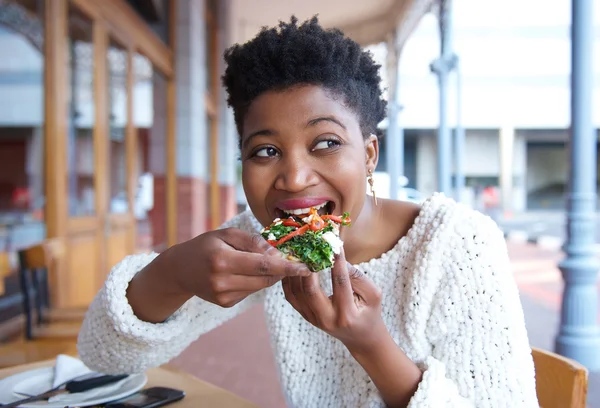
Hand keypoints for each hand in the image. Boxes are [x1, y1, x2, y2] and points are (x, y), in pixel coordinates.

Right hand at [128, 228, 311, 322]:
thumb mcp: (226, 234)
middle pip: (265, 277)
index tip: (306, 267)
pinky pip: (251, 291)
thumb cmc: (205, 246)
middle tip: (293, 258)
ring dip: (269, 274)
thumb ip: (252, 241)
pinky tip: (243, 272)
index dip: (287, 266)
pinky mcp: (226, 304)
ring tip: (262, 260)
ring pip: (261, 286)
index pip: (262, 265)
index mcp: (222, 260)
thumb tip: (277, 252)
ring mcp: (224, 296)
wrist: (179, 270)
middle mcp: (223, 281)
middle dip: (282, 269)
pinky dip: (255, 281)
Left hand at [281, 247, 386, 352]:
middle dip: (309, 266)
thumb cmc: (370, 312)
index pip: (340, 283)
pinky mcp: (306, 316)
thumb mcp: (373, 295)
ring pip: (297, 292)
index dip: (337, 262)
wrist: (361, 337)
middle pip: (310, 290)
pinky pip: (291, 296)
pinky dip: (289, 280)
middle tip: (310, 247)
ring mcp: (313, 319)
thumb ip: (357, 276)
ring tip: (300, 253)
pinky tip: (294, 266)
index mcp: (346, 314)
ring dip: (296, 271)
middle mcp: (327, 319)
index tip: (334, 244)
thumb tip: (337, 256)